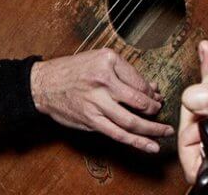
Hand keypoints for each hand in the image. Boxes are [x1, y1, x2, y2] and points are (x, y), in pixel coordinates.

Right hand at [31, 48, 173, 153]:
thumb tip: (150, 88)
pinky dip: (136, 141)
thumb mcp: (97, 61)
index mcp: (107, 61)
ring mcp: (96, 102)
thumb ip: (123, 74)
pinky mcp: (90, 119)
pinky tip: (149, 145)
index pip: (139, 81)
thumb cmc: (70, 71)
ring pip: (131, 120)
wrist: (43, 84)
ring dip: (152, 129)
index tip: (156, 97)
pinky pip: (117, 133)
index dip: (151, 93)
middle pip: (139, 101)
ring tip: (164, 132)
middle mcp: (103, 80)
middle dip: (154, 110)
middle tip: (161, 113)